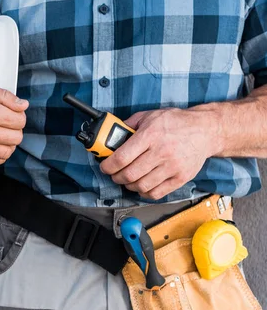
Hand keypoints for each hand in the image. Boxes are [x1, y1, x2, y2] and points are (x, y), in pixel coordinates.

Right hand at [0, 82, 28, 167]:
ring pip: (7, 152)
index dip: (18, 115)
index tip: (11, 113)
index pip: (20, 120)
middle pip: (17, 138)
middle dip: (15, 129)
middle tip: (6, 123)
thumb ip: (4, 96)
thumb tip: (23, 105)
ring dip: (8, 144)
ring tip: (0, 135)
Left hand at [100, 107, 219, 199]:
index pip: (121, 158)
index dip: (108, 166)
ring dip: (129, 186)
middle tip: (114, 174)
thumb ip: (129, 125)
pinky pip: (157, 193)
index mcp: (150, 135)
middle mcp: (161, 152)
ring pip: (141, 186)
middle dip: (116, 177)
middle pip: (129, 175)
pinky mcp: (181, 178)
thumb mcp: (150, 116)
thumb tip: (111, 136)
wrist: (206, 130)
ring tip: (128, 180)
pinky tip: (142, 186)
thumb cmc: (176, 122)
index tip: (104, 167)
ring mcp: (172, 167)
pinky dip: (144, 193)